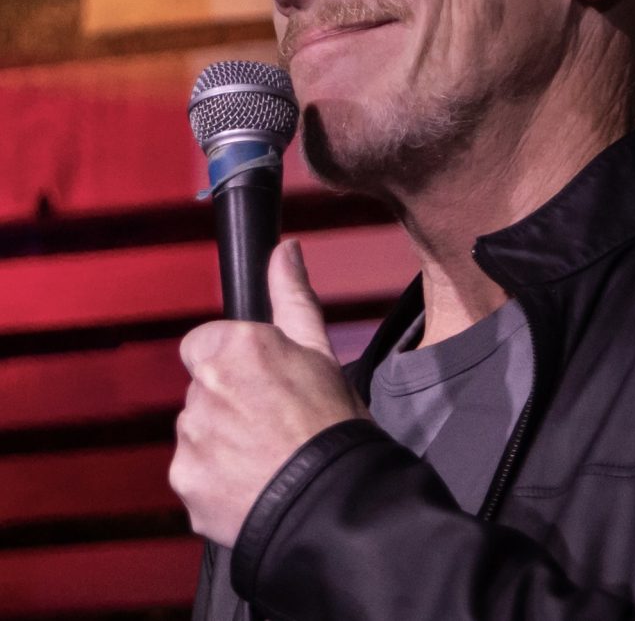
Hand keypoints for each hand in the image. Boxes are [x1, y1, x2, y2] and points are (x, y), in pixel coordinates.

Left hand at [170, 239, 366, 546]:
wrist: (332, 501)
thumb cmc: (333, 426)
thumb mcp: (321, 353)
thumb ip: (293, 298)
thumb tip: (285, 250)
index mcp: (231, 350)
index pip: (207, 343)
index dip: (239, 362)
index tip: (267, 383)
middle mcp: (201, 390)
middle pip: (204, 389)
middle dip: (231, 402)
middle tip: (276, 423)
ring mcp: (189, 440)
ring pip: (198, 430)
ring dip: (223, 440)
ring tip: (268, 457)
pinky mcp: (185, 482)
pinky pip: (195, 472)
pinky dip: (217, 478)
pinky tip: (253, 482)